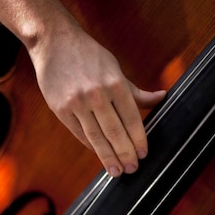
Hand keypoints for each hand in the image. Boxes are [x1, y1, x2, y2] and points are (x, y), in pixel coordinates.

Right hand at [31, 22, 165, 176]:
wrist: (54, 42)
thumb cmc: (89, 56)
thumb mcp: (115, 69)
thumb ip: (135, 91)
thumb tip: (161, 98)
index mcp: (114, 83)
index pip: (131, 118)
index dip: (138, 139)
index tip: (143, 154)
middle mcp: (96, 94)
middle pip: (114, 132)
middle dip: (125, 153)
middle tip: (132, 169)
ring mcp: (76, 103)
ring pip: (96, 137)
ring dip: (108, 157)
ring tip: (116, 171)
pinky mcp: (61, 109)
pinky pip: (79, 133)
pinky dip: (91, 145)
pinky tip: (100, 154)